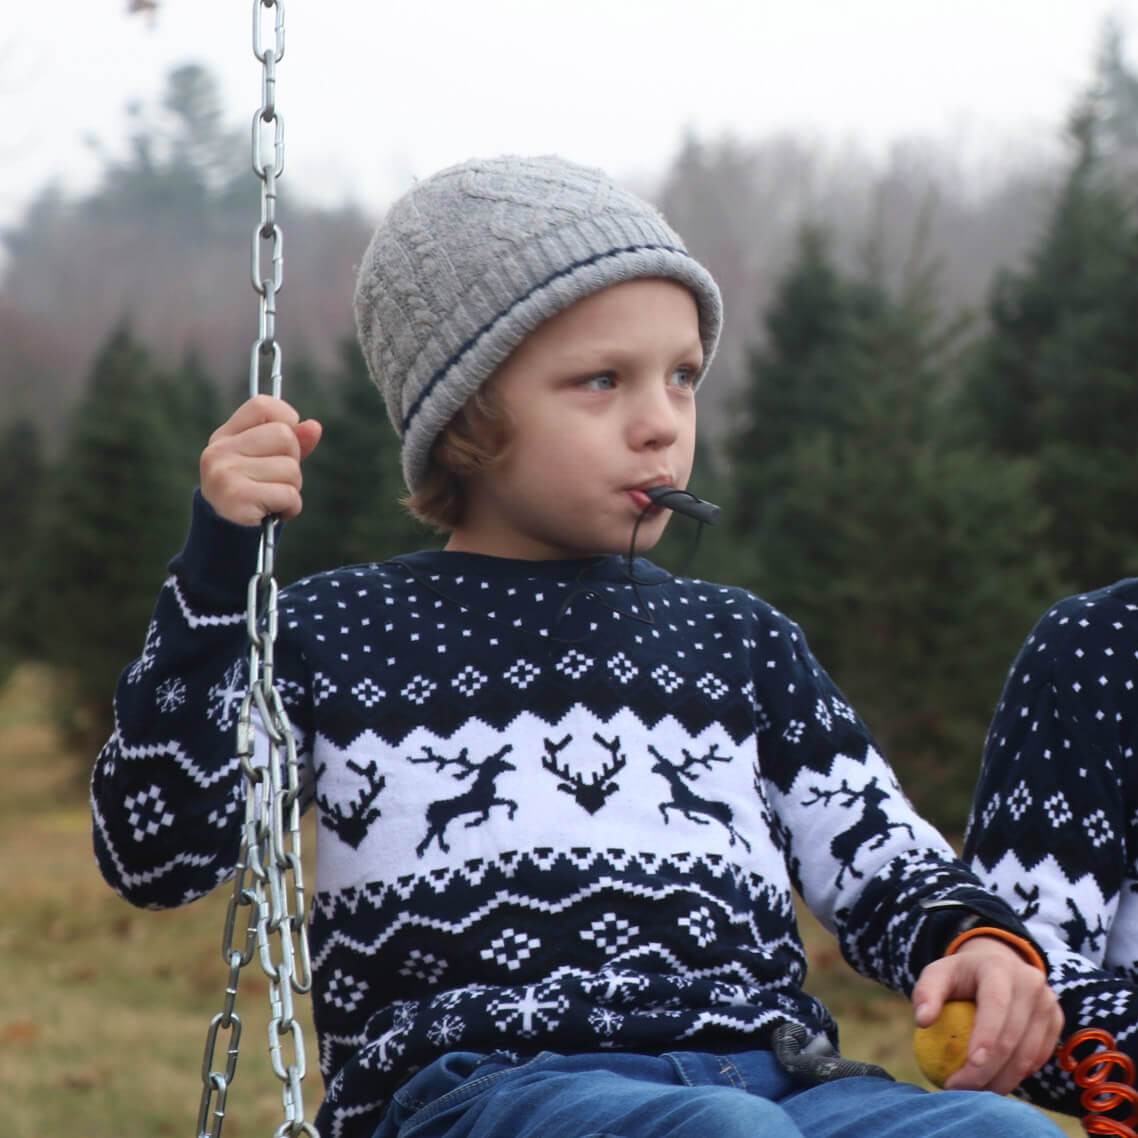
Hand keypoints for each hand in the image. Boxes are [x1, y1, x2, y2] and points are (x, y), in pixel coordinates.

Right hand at [200, 394, 322, 525]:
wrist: (228, 538)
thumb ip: (293, 443)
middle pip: (284, 436)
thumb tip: (314, 426)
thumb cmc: (252, 495)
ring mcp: (225, 473)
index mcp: (225, 437)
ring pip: (291, 468)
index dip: (285, 419)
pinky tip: (274, 512)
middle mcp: (219, 451)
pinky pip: (288, 494)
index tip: (286, 443)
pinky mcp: (237, 498)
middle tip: (275, 481)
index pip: (262, 405)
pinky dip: (291, 507)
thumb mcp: (269, 464)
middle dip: (293, 462)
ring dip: (292, 489)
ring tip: (273, 499)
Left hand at [912, 934, 1061, 1094]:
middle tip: (960, 1088)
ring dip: (1002, 1080)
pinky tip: (993, 1082)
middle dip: (987, 1070)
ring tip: (974, 1092)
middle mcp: (1030, 983)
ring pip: (1029, 1054)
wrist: (997, 965)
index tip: (971, 1065)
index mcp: (999, 968)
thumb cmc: (960, 976)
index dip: (987, 1037)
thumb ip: (926, 993)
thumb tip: (922, 1021)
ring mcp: (1048, 1003)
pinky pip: (1038, 1058)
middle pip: (1013, 1037)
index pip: (996, 1005)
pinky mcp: (1056, 1021)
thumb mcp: (938, 974)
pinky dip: (1017, 1074)